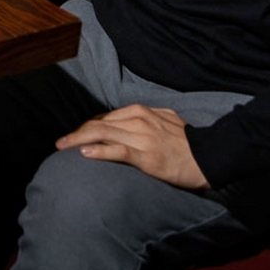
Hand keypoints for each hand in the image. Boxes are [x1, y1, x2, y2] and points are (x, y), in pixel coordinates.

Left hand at [56, 104, 208, 188]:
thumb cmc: (186, 143)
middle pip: (97, 124)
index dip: (86, 127)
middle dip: (75, 133)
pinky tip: (83, 154)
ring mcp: (141, 137)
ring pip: (101, 133)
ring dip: (77, 140)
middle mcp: (138, 120)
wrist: (211, 157)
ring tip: (62, 147)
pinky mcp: (146, 155)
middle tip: (59, 143)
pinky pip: (117, 151)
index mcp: (140, 112)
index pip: (104, 117)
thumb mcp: (164, 121)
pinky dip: (98, 151)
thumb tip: (122, 123)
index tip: (75, 136)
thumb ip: (143, 119)